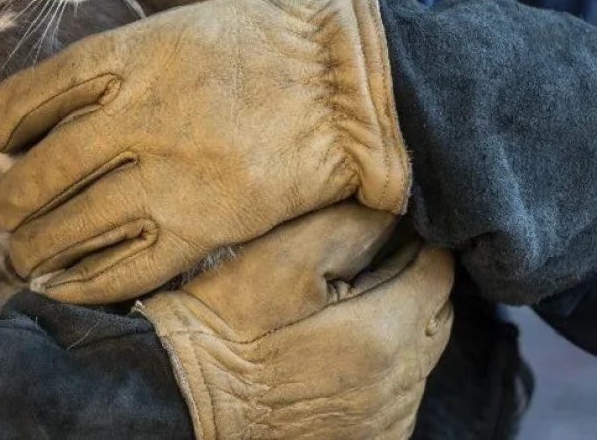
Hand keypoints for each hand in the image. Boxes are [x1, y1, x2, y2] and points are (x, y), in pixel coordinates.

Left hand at [0, 0, 411, 302]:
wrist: (364, 96)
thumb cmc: (291, 37)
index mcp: (135, 55)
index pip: (31, 95)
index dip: (4, 124)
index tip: (6, 139)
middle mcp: (139, 118)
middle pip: (40, 170)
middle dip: (11, 199)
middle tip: (7, 211)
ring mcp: (167, 178)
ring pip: (70, 225)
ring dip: (33, 246)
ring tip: (23, 254)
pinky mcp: (201, 229)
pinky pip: (121, 266)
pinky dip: (79, 282)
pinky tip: (58, 285)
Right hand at [139, 202, 454, 438]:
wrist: (188, 393)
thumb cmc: (226, 323)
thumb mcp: (280, 257)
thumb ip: (349, 227)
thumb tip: (394, 210)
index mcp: (383, 332)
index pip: (438, 270)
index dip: (413, 241)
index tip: (382, 230)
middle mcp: (398, 385)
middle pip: (437, 313)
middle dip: (410, 282)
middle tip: (359, 267)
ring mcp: (387, 419)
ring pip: (421, 354)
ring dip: (398, 325)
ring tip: (342, 311)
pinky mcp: (373, 438)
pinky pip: (401, 393)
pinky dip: (384, 367)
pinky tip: (339, 352)